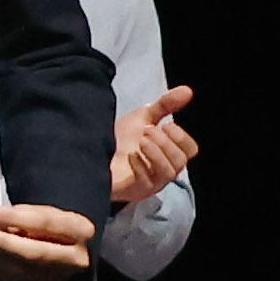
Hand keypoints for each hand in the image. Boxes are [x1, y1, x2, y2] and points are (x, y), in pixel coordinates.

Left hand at [0, 200, 95, 280]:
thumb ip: (24, 215)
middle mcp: (74, 257)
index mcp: (80, 230)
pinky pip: (11, 278)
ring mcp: (57, 277)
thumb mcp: (48, 213)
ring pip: (20, 269)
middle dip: (1, 242)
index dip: (15, 218)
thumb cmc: (54, 227)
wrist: (69, 252)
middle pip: (34, 252)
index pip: (46, 223)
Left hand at [112, 84, 197, 206]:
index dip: (181, 136)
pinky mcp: (135, 191)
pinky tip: (130, 155)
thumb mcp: (142, 118)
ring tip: (140, 140)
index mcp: (168, 155)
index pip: (191, 150)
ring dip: (156, 152)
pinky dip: (141, 165)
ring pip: (168, 172)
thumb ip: (165, 105)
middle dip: (166, 142)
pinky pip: (147, 181)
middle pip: (181, 161)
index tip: (164, 124)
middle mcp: (163, 171)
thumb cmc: (119, 139)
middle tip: (146, 130)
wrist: (88, 154)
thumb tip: (187, 90)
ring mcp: (150, 183)